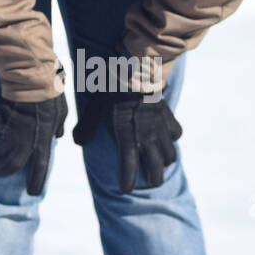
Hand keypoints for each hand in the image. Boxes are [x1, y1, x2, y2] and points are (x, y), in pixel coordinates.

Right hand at [0, 93, 67, 195]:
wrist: (34, 75)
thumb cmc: (50, 92)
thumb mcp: (61, 111)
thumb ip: (58, 125)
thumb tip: (57, 135)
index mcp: (43, 138)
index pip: (40, 166)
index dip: (36, 181)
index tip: (32, 193)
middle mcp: (26, 138)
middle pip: (11, 165)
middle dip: (1, 171)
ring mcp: (11, 129)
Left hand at [72, 72, 181, 192]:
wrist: (135, 64)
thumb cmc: (112, 85)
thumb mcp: (94, 106)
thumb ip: (87, 126)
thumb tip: (77, 142)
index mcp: (127, 133)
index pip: (129, 163)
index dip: (128, 179)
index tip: (126, 190)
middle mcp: (147, 133)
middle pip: (157, 166)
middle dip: (154, 177)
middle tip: (150, 181)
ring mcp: (160, 125)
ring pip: (170, 153)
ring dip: (164, 160)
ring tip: (158, 162)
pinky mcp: (168, 114)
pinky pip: (176, 134)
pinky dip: (171, 139)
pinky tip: (165, 137)